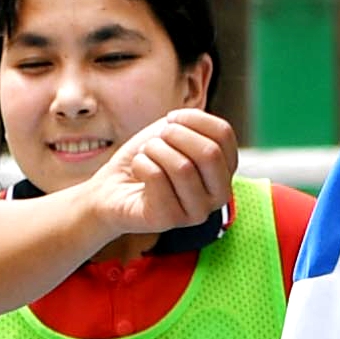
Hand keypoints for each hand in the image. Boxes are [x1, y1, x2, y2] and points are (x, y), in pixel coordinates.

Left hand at [88, 109, 236, 235]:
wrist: (114, 188)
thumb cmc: (148, 159)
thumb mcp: (174, 132)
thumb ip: (192, 124)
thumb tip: (193, 118)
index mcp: (225, 171)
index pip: (223, 134)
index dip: (194, 118)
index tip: (172, 119)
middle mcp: (218, 196)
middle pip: (209, 153)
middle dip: (176, 134)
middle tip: (158, 138)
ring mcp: (196, 212)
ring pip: (182, 167)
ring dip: (155, 149)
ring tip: (147, 154)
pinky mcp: (169, 220)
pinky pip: (156, 177)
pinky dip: (140, 163)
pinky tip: (138, 171)